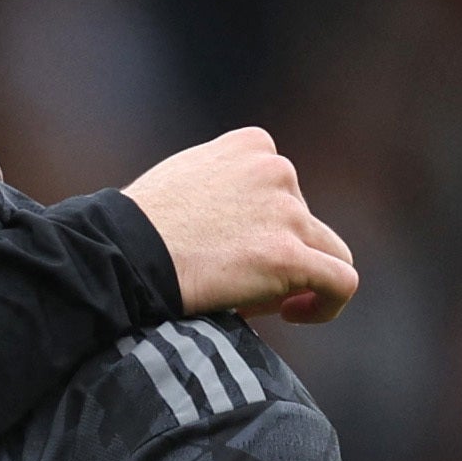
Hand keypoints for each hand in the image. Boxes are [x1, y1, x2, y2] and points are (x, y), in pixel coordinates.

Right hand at [120, 128, 357, 322]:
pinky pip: (341, 282)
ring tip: (261, 302)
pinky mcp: (289, 256)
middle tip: (234, 282)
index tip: (233, 250)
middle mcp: (278, 170)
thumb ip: (224, 187)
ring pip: (328, 251)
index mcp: (252, 145)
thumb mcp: (185, 179)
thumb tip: (243, 225)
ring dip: (299, 278)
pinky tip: (296, 315)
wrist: (121, 253)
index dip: (265, 227)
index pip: (284, 189)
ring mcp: (287, 212)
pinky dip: (328, 303)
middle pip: (306, 222)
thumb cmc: (136, 228)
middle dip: (279, 254)